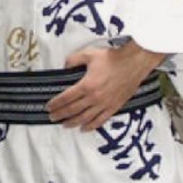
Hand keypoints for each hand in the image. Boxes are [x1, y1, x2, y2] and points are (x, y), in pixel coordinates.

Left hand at [45, 42, 164, 131]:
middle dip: (61, 115)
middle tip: (52, 117)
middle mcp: (94, 98)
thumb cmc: (113, 58)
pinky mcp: (114, 107)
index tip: (48, 107)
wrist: (134, 62)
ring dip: (73, 122)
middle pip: (73, 110)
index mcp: (86, 85)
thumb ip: (73, 60)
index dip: (56, 104)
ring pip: (85, 118)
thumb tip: (65, 67)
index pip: (66, 98)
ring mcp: (104, 104)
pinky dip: (90, 126)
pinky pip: (100, 120)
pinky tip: (84, 128)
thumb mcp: (89, 54)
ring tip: (64, 125)